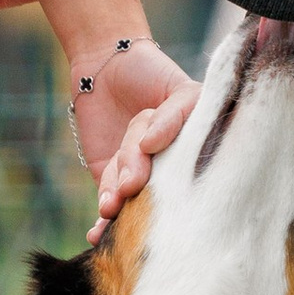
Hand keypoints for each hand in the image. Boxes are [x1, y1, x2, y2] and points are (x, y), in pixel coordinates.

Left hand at [74, 38, 195, 218]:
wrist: (105, 62)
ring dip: (119, 204)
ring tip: (108, 207)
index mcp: (197, 147)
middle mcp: (172, 165)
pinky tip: (96, 233)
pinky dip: (104, 222)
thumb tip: (152, 146)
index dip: (180, 181)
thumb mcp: (174, 88)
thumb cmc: (149, 70)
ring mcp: (143, 174)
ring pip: (134, 197)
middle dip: (142, 193)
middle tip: (128, 187)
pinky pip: (113, 202)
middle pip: (160, 189)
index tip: (155, 160)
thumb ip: (171, 117)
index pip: (194, 174)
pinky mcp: (115, 179)